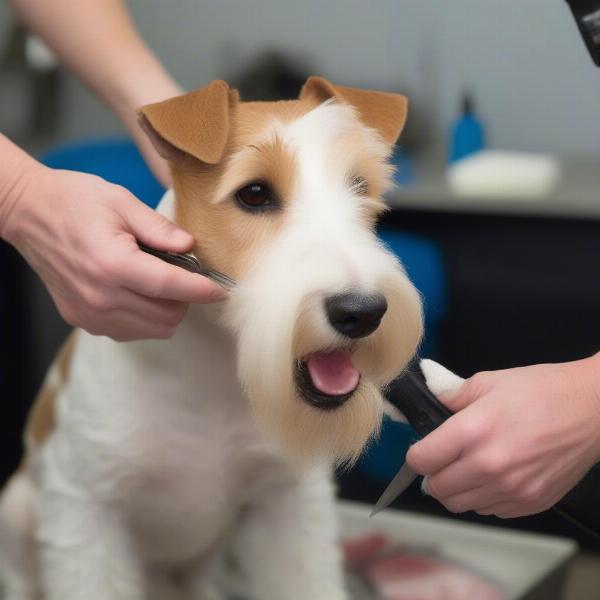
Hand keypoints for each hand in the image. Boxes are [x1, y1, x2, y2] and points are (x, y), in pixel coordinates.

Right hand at [2, 162, 225, 340]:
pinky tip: (139, 293)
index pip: (171, 287)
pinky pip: (130, 332)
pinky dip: (146, 318)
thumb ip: (159, 228)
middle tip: (183, 273)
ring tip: (159, 281)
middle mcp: (99, 296)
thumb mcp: (121, 201)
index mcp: (112, 264)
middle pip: (166, 315)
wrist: (28, 213)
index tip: (221, 290)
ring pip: (152, 330)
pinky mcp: (82, 320)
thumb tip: (190, 248)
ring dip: (167, 310)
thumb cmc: (74, 200)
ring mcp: (89, 313)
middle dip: (186, 298)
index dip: (202, 290)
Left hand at [407, 358, 599, 517]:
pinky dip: (482, 497)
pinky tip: (492, 476)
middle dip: (432, 475)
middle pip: (437, 489)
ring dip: (455, 489)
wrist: (591, 409)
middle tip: (442, 460)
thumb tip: (428, 395)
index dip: (417, 455)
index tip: (422, 450)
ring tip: (466, 467)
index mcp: (472, 432)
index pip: (421, 460)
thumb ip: (450, 394)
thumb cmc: (541, 391)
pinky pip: (490, 511)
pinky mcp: (530, 503)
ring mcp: (511, 489)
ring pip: (460, 505)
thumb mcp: (488, 382)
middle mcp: (489, 466)